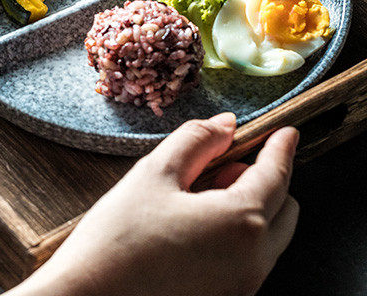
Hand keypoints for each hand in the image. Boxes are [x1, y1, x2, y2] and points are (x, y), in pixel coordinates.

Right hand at [7, 113, 298, 295]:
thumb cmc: (119, 238)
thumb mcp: (154, 174)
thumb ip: (196, 141)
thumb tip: (226, 124)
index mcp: (241, 222)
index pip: (276, 175)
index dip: (281, 147)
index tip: (285, 132)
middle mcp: (253, 261)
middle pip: (283, 209)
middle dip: (263, 180)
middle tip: (222, 163)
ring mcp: (242, 287)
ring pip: (267, 236)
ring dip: (248, 207)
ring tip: (195, 195)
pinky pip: (248, 259)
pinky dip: (235, 234)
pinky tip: (190, 225)